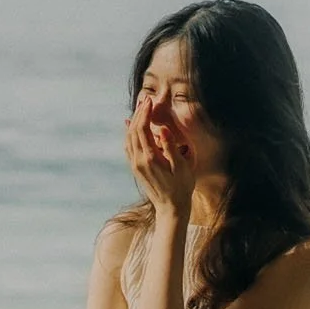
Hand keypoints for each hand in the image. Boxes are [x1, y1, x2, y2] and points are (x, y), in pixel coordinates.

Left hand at [124, 94, 195, 215]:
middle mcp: (138, 160)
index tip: (151, 101)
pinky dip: (129, 133)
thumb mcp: (181, 167)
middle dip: (139, 113)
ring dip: (134, 122)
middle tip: (146, 100)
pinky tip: (130, 126)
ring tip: (141, 109)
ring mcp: (135, 165)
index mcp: (150, 158)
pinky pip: (128, 146)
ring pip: (129, 138)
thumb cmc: (181, 187)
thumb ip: (171, 147)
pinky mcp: (136, 169)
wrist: (171, 208)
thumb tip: (162, 129)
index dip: (145, 113)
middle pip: (133, 131)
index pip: (143, 129)